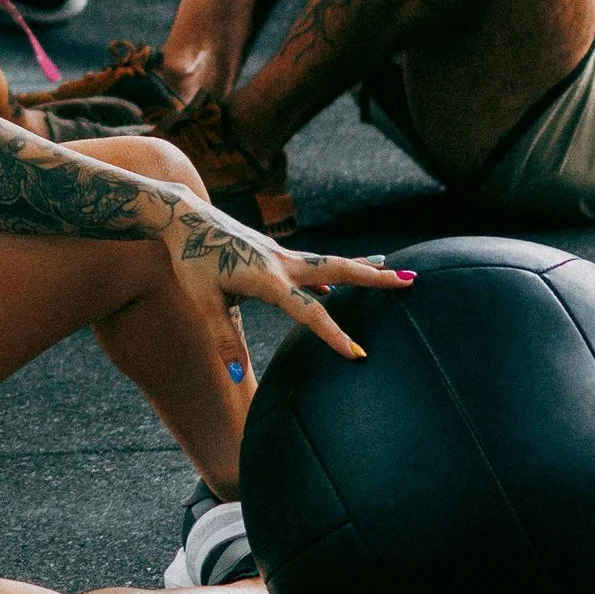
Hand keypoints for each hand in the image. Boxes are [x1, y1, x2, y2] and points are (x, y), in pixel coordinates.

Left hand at [162, 201, 411, 365]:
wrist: (184, 218)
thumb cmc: (192, 259)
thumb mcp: (202, 301)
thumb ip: (223, 338)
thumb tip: (237, 375)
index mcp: (267, 278)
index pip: (308, 311)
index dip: (333, 334)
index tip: (358, 354)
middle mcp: (282, 262)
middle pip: (338, 270)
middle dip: (374, 278)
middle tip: (411, 281)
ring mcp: (281, 255)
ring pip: (331, 263)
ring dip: (363, 268)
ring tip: (395, 271)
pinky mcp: (275, 253)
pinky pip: (314, 264)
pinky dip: (335, 269)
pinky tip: (339, 283)